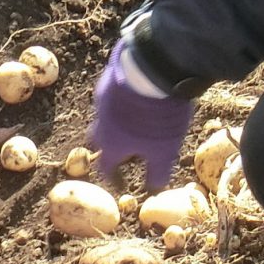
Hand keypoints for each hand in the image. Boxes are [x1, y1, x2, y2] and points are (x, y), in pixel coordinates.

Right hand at [88, 37, 193, 183]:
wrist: (152, 72)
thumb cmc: (157, 119)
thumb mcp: (164, 152)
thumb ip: (157, 173)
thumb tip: (154, 191)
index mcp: (110, 144)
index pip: (106, 168)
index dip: (114, 178)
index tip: (121, 183)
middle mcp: (101, 122)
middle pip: (99, 140)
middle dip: (109, 147)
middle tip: (124, 150)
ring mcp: (103, 97)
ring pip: (105, 116)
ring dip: (116, 122)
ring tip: (133, 122)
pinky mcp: (110, 77)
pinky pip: (112, 94)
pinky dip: (121, 101)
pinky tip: (135, 98)